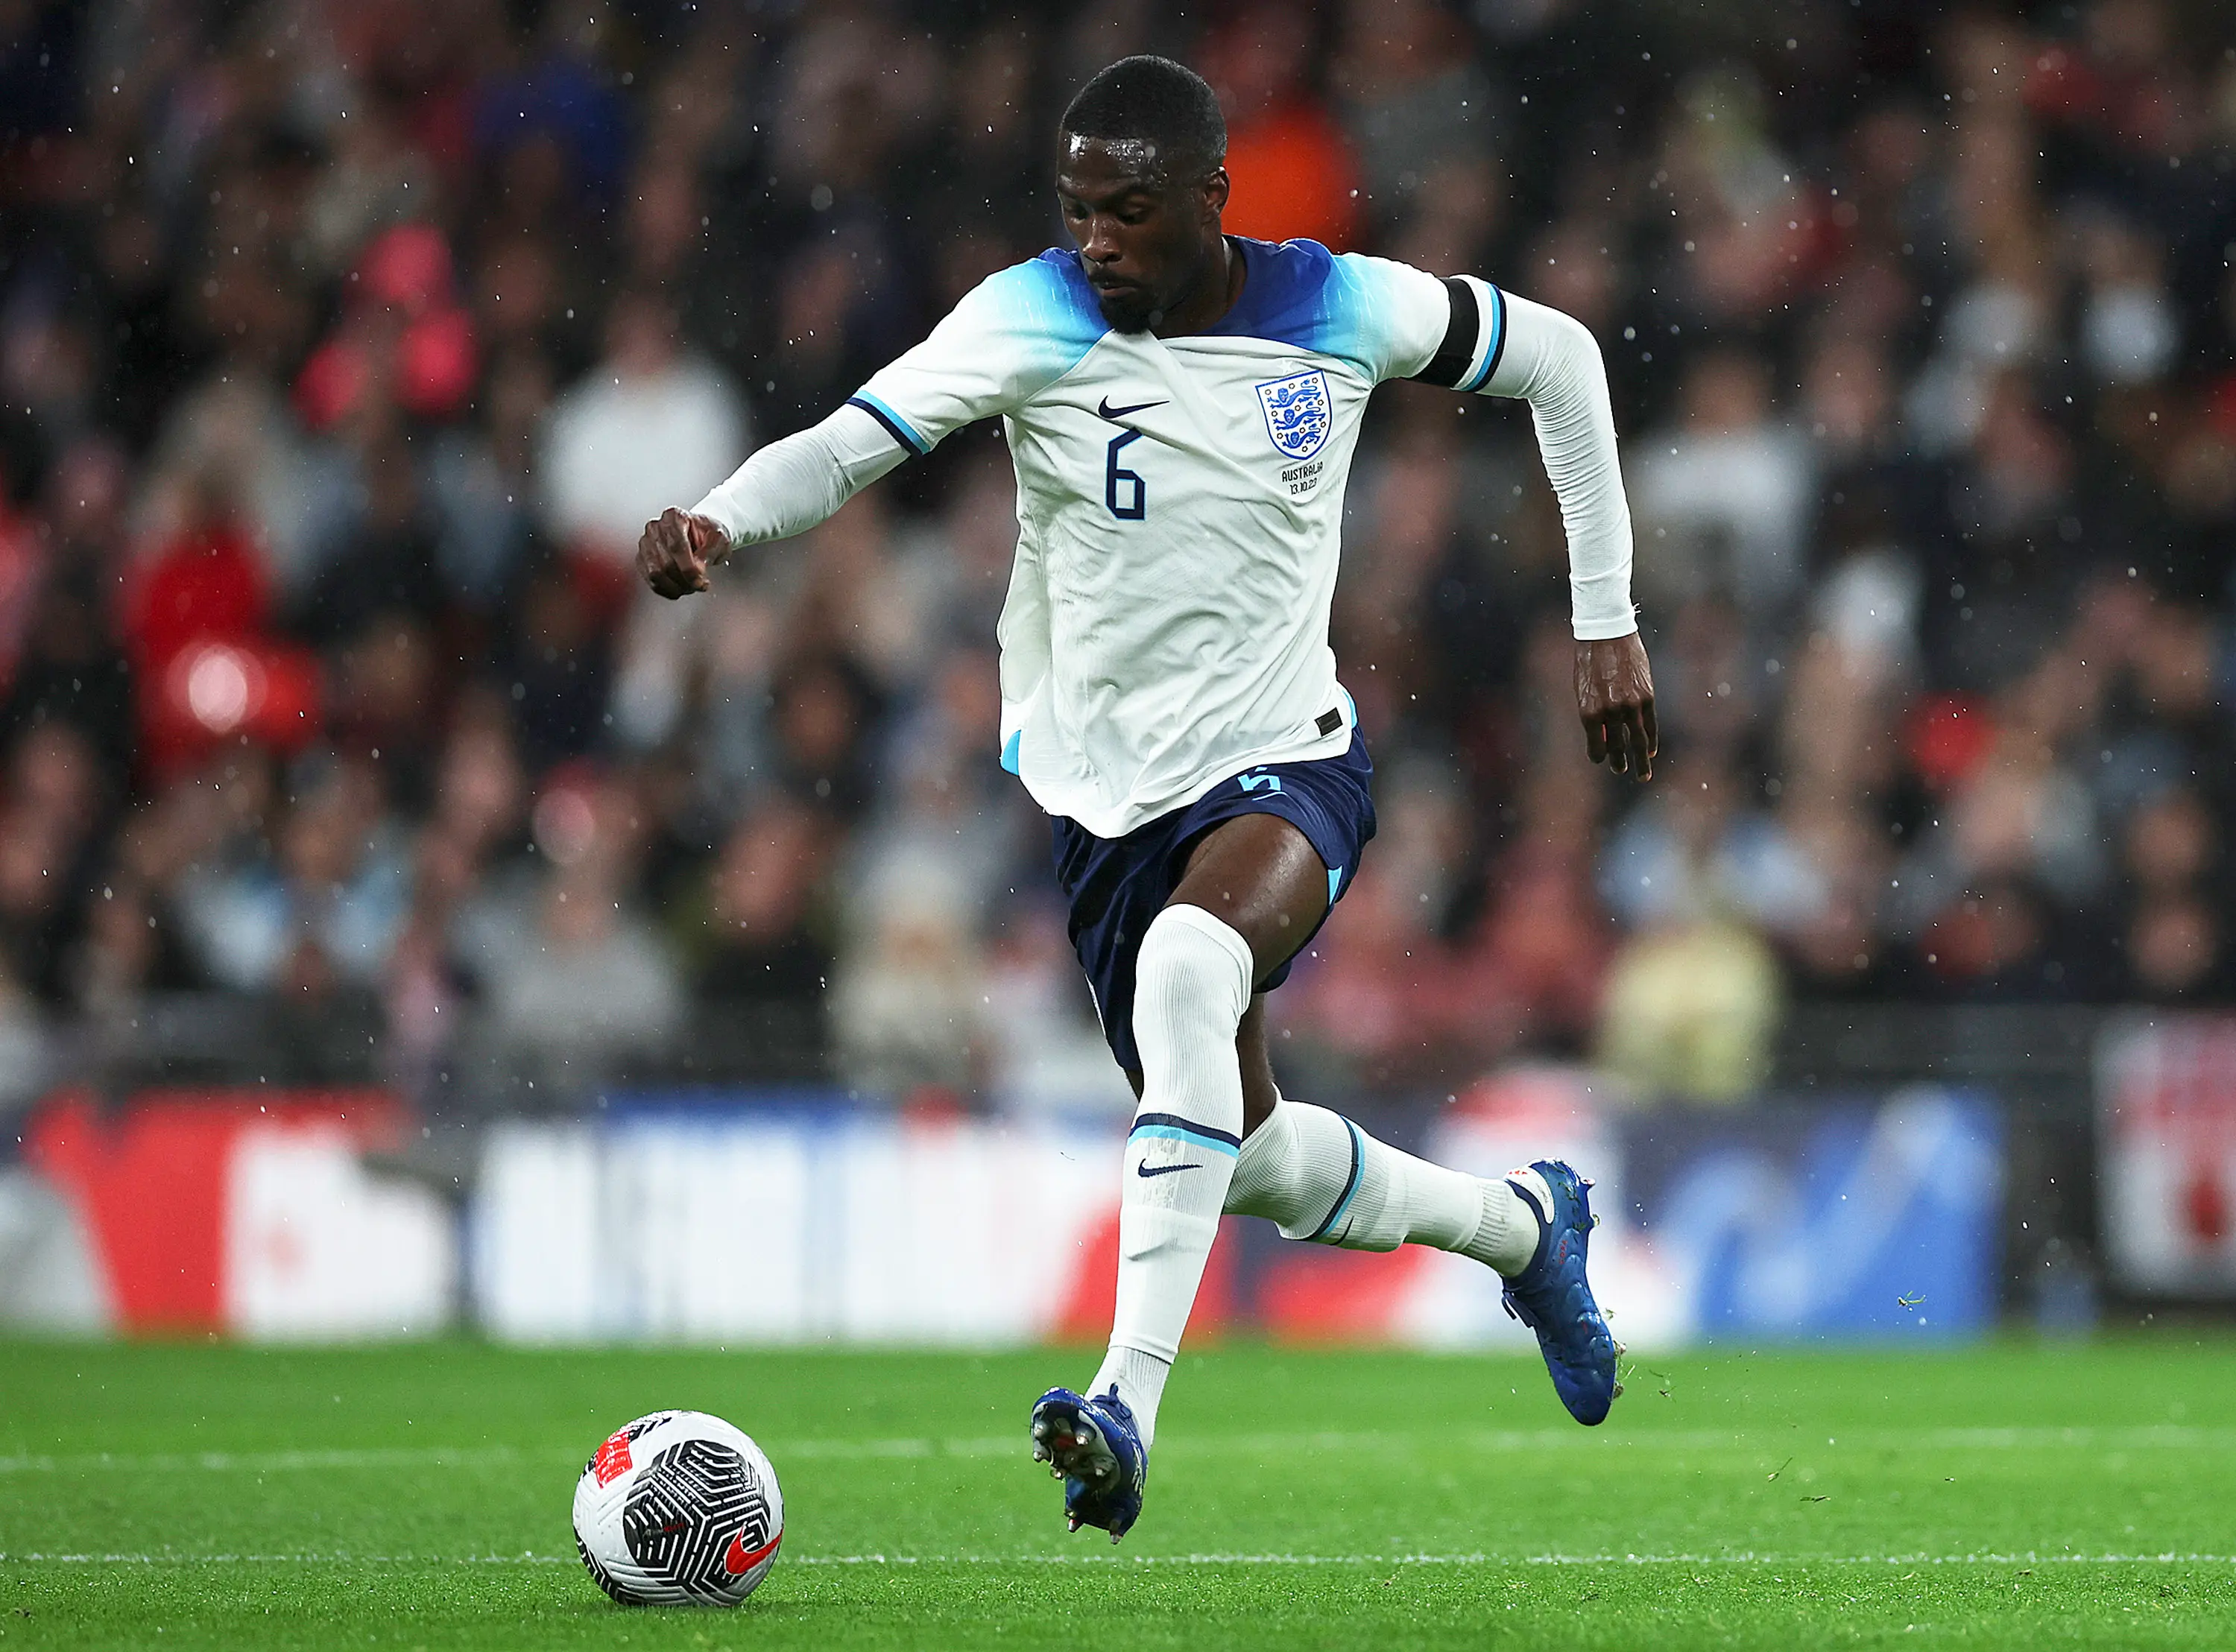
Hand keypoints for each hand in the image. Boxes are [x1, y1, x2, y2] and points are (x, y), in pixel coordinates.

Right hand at [636, 508, 729, 598]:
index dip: (688, 569)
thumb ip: (709, 553)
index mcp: (675, 517)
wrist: (701, 534)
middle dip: (686, 581)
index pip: (677, 546)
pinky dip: (666, 590)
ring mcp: (646, 543)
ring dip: (676, 587)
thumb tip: (698, 570)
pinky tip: (679, 589)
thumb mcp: (719, 539)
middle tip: (700, 585)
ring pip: (655, 574)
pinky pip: (650, 580)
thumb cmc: (709, 534)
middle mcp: (656, 527)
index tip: (700, 582)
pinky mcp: (642, 558)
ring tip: (690, 587)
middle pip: (666, 563)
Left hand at [1575, 632, 1657, 779]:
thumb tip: (1600, 736)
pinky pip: (1650, 725)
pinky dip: (1651, 739)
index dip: (1598, 756)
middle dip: (1619, 761)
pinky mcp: (1647, 696)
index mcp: (1588, 713)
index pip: (1596, 747)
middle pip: (1617, 747)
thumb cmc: (1589, 662)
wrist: (1606, 634)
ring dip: (1640, 760)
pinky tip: (1652, 750)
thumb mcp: (1582, 690)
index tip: (1601, 759)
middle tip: (1621, 770)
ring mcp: (1630, 706)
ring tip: (1642, 775)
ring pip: (1638, 741)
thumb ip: (1592, 715)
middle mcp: (1609, 713)